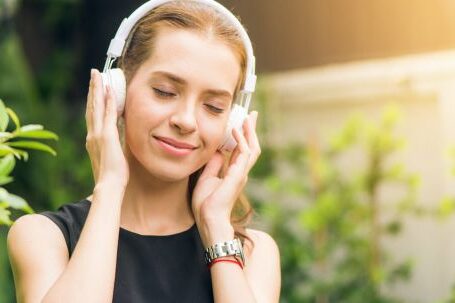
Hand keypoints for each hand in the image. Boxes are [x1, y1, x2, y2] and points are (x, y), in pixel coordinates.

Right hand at [85, 69, 128, 189]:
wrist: (109, 185)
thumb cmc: (113, 174)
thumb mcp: (114, 154)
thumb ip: (115, 143)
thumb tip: (122, 135)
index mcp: (94, 139)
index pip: (93, 115)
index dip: (94, 100)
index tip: (96, 87)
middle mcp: (92, 134)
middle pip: (92, 106)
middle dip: (93, 89)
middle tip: (95, 73)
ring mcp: (98, 134)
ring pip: (97, 106)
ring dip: (98, 89)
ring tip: (99, 75)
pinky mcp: (107, 136)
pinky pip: (108, 114)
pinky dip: (107, 101)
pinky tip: (109, 89)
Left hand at [192, 111, 260, 245]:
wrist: (209, 218)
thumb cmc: (207, 203)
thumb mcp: (207, 178)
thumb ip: (214, 164)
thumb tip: (217, 151)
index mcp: (233, 172)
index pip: (241, 150)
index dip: (242, 136)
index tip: (241, 122)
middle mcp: (240, 171)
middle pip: (250, 146)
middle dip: (251, 130)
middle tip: (251, 114)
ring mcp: (241, 173)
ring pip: (252, 147)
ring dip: (250, 131)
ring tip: (248, 117)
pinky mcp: (239, 174)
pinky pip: (244, 153)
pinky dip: (241, 140)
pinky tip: (236, 130)